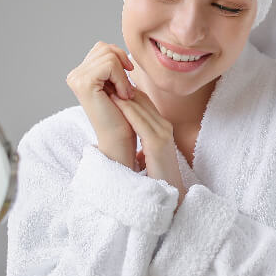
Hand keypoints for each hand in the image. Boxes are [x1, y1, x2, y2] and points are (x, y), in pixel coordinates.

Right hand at [66, 42, 136, 166]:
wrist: (119, 139)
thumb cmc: (123, 115)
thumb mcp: (117, 84)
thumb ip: (113, 65)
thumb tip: (117, 48)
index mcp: (81, 74)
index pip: (103, 48)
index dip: (120, 61)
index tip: (126, 82)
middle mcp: (75, 75)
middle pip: (105, 48)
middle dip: (121, 65)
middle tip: (126, 89)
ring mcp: (77, 78)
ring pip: (109, 55)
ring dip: (123, 75)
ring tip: (124, 94)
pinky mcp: (84, 83)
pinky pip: (110, 65)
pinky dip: (122, 79)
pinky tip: (123, 96)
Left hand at [111, 89, 185, 203]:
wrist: (169, 196)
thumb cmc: (158, 177)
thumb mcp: (149, 154)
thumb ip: (143, 141)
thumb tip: (130, 136)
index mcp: (162, 128)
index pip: (143, 102)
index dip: (126, 91)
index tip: (110, 85)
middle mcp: (164, 126)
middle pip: (142, 99)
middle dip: (123, 88)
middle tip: (106, 78)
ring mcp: (163, 133)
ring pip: (141, 106)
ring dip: (122, 94)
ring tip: (107, 84)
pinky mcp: (157, 143)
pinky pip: (140, 121)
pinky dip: (127, 110)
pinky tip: (115, 102)